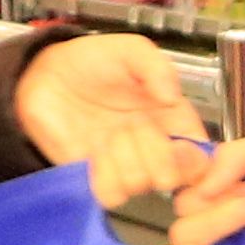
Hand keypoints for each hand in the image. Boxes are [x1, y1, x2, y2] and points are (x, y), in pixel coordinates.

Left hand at [11, 30, 205, 176]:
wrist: (44, 75)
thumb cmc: (91, 62)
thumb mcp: (129, 50)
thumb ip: (156, 66)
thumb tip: (173, 97)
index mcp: (172, 120)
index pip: (200, 158)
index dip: (193, 160)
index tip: (177, 145)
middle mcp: (153, 149)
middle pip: (172, 176)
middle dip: (154, 152)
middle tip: (134, 125)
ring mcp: (125, 166)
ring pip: (140, 185)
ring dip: (123, 158)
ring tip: (108, 133)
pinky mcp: (96, 179)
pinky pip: (111, 194)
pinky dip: (102, 174)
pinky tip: (93, 152)